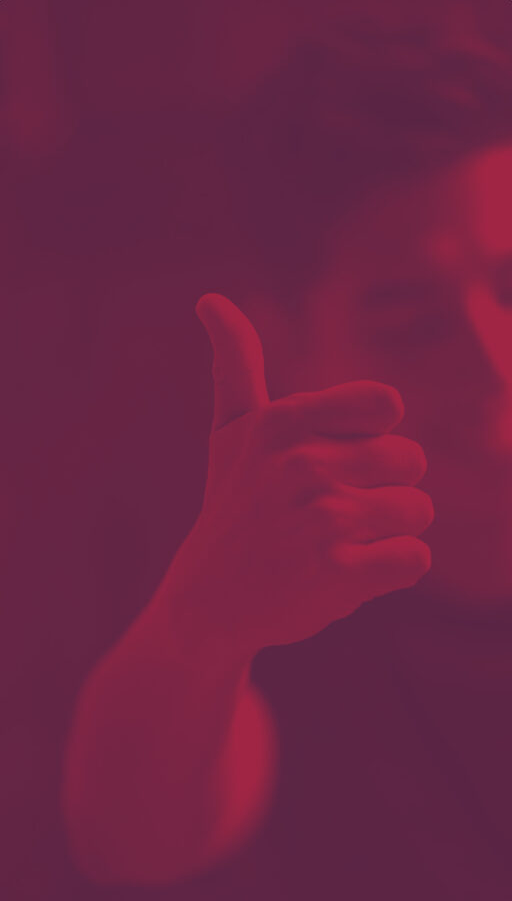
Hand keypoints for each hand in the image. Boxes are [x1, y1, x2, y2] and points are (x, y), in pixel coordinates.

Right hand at [166, 294, 432, 660]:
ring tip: (336, 545)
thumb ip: (236, 362)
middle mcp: (301, 464)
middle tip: (331, 513)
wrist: (209, 602)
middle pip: (411, 460)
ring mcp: (321, 521)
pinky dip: (392, 570)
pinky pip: (414, 558)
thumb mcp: (231, 432)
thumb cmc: (234, 507)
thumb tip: (210, 299)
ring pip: (418, 510)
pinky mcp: (338, 576)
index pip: (386, 406)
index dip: (372, 438)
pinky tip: (348, 573)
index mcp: (283, 422)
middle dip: (383, 489)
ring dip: (387, 533)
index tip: (334, 461)